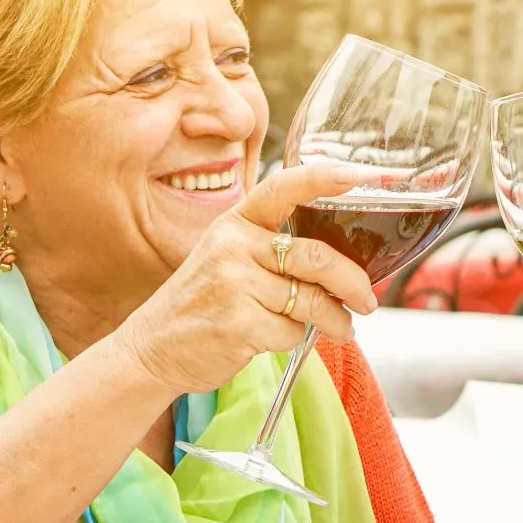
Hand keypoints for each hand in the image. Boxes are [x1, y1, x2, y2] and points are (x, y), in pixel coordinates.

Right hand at [107, 161, 382, 394]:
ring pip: (312, 300)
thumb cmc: (204, 301)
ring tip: (340, 327)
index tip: (358, 175)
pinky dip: (296, 338)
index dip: (322, 178)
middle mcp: (233, 245)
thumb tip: (346, 263)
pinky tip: (276, 338)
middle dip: (353, 281)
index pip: (283, 188)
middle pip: (316, 256)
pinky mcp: (239, 323)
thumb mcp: (229, 258)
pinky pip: (293, 331)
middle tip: (367, 299)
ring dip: (335, 319)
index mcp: (235, 222)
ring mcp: (233, 284)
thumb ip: (275, 250)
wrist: (155, 347)